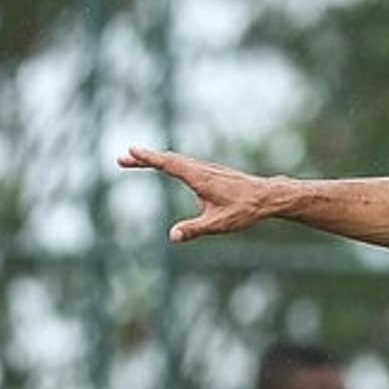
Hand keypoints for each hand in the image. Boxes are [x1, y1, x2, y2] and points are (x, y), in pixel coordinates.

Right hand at [118, 146, 276, 242]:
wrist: (267, 197)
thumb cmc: (244, 210)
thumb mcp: (218, 224)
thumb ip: (194, 229)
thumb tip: (172, 236)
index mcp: (199, 178)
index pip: (168, 164)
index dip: (148, 158)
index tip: (130, 151)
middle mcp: (201, 169)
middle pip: (167, 159)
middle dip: (144, 158)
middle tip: (122, 159)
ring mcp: (206, 169)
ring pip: (176, 159)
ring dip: (155, 158)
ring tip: (136, 159)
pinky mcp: (211, 172)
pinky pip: (184, 163)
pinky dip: (168, 161)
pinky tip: (165, 165)